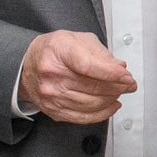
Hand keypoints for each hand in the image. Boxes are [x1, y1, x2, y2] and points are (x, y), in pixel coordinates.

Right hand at [18, 30, 136, 123]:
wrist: (28, 66)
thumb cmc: (53, 51)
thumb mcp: (77, 39)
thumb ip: (100, 53)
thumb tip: (119, 68)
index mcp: (58, 52)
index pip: (89, 66)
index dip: (112, 73)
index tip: (127, 77)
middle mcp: (52, 75)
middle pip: (93, 87)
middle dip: (118, 87)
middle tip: (129, 84)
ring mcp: (52, 95)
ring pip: (91, 103)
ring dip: (112, 99)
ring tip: (120, 92)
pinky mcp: (54, 110)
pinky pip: (83, 117)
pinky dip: (102, 113)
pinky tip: (111, 105)